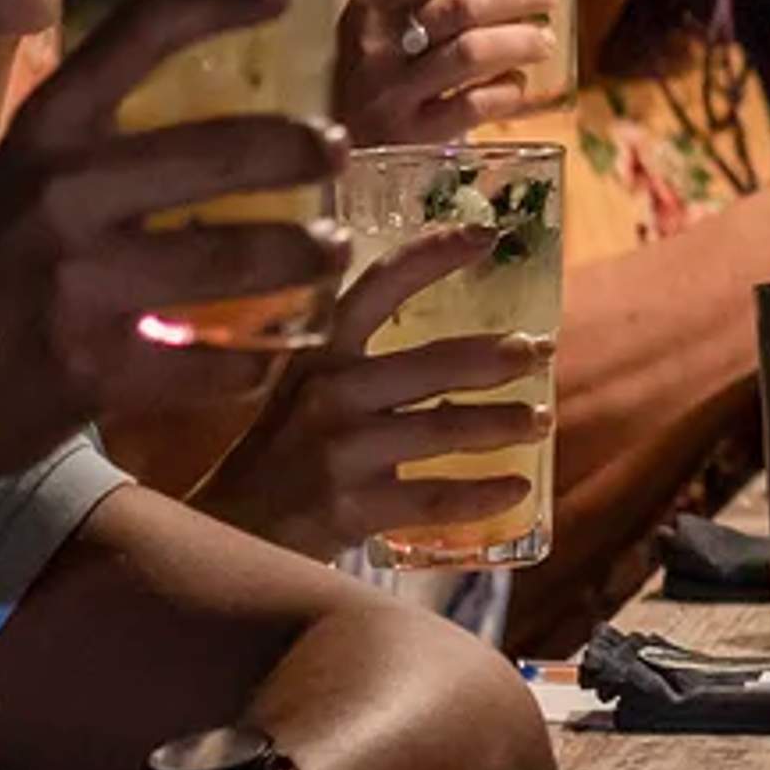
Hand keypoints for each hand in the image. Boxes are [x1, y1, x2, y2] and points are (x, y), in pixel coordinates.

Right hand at [0, 0, 345, 476]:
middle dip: (305, 151)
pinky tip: (266, 354)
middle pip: (228, 152)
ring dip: (309, 255)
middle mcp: (63, 193)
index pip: (137, 33)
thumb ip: (105, 146)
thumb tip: (228, 113)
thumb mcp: (22, 180)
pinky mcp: (98, 367)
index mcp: (45, 133)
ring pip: (244, 257)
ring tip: (332, 250)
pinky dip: (256, 361)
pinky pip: (220, 361)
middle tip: (338, 152)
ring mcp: (81, 282)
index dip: (216, 0)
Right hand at [188, 223, 549, 560]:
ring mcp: (338, 450)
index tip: (487, 233)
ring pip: (445, 427)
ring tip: (541, 420)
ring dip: (505, 423)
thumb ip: (363, 361)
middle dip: (499, 356)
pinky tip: (517, 488)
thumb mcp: (306, 389)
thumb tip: (467, 342)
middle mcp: (328, 392)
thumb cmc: (282, 454)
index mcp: (318, 352)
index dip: (433, 255)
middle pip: (434, 362)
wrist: (228, 536)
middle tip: (542, 350)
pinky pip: (435, 496)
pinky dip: (483, 493)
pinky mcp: (349, 507)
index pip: (378, 286)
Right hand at [333, 0, 560, 144]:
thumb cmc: (383, 73)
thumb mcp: (389, 24)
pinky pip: (474, 105)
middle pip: (462, 4)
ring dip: (520, 39)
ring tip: (544, 39)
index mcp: (372, 4)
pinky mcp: (412, 137)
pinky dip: (506, 91)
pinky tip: (517, 84)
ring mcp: (392, 93)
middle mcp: (376, 45)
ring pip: (472, 52)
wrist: (342, 148)